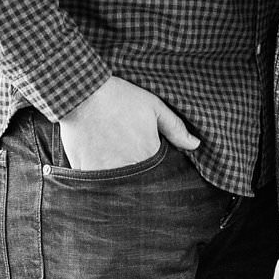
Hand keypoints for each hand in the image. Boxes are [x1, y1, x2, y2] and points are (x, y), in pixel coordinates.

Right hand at [59, 75, 199, 170]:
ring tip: (111, 157)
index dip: (155, 168)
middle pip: (137, 183)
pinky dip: (96, 177)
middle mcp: (128, 168)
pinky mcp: (84, 172)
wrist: (83, 92)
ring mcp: (105, 173)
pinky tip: (96, 158)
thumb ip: (175, 128)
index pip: (159, 174)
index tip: (146, 156)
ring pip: (116, 186)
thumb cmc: (120, 97)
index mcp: (148, 154)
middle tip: (127, 155)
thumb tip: (195, 145)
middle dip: (136, 175)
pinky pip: (93, 184)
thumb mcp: (154, 106)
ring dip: (117, 178)